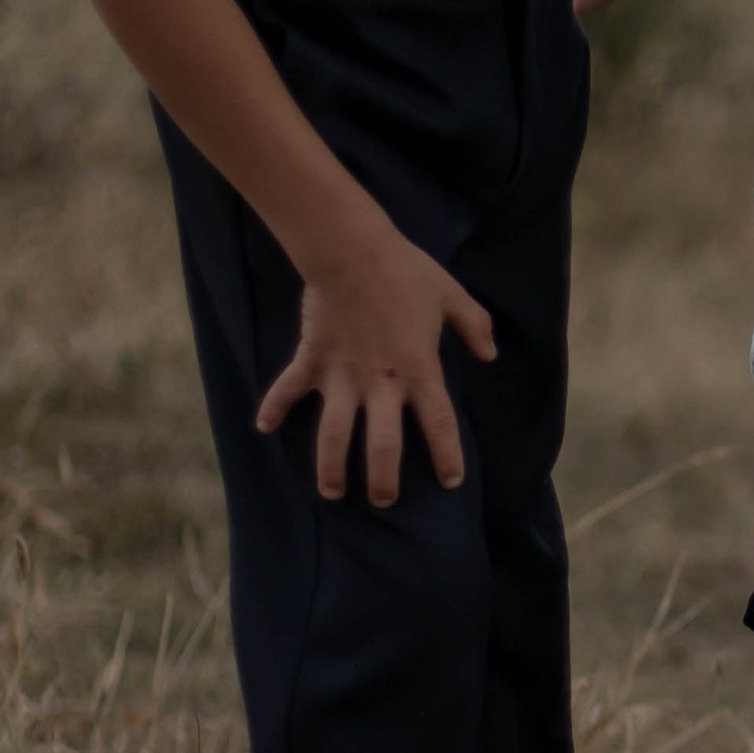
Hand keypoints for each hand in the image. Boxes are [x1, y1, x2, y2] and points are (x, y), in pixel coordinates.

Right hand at [255, 217, 497, 503]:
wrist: (352, 251)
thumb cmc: (405, 270)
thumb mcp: (451, 295)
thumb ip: (473, 326)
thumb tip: (490, 353)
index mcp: (420, 370)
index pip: (439, 424)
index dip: (446, 455)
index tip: (450, 482)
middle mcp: (381, 382)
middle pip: (384, 445)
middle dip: (383, 480)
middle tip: (383, 502)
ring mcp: (342, 375)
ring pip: (334, 433)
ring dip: (330, 466)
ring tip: (332, 492)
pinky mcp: (312, 359)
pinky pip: (288, 389)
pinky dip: (273, 408)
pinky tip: (263, 429)